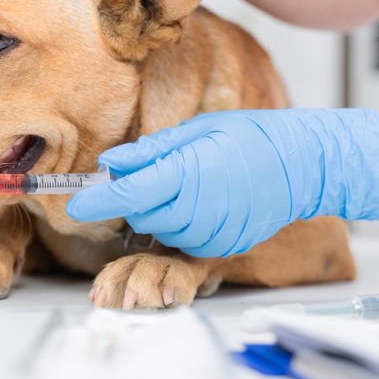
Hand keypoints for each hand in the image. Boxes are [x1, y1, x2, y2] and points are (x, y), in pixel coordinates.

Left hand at [66, 108, 378, 256]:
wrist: (303, 165)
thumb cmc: (254, 138)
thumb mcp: (200, 130)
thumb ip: (152, 151)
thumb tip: (112, 163)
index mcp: (190, 175)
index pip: (128, 196)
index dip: (95, 201)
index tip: (75, 203)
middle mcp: (199, 211)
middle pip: (140, 216)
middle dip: (132, 198)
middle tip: (146, 172)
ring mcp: (212, 234)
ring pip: (160, 230)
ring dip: (157, 210)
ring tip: (185, 181)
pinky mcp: (221, 248)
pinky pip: (183, 240)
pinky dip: (180, 222)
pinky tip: (201, 200)